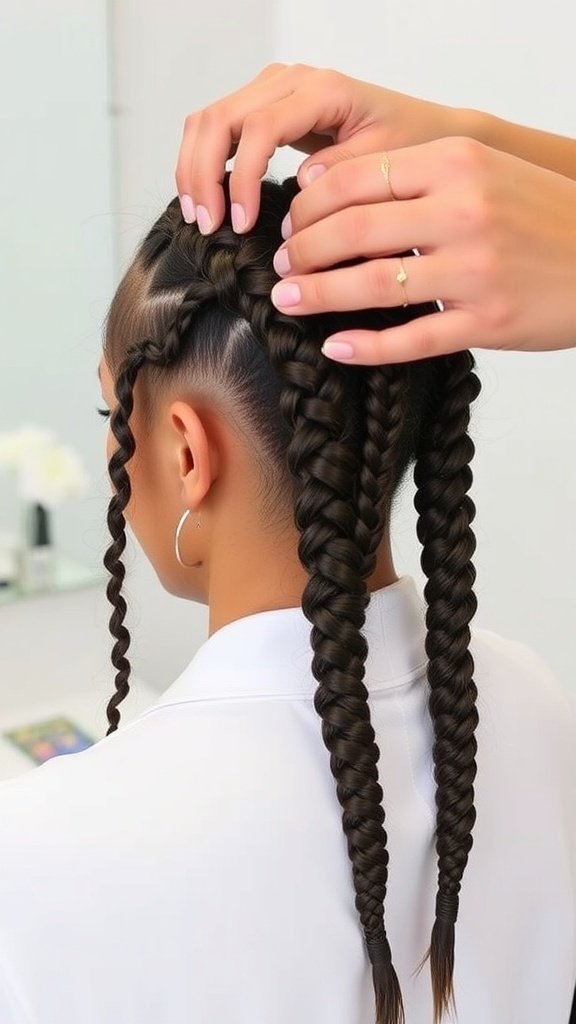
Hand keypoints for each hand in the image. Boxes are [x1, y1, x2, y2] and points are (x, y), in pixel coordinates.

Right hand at [175, 62, 464, 232]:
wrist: (425, 132)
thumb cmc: (411, 146)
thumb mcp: (388, 164)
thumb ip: (345, 172)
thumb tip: (299, 183)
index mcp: (322, 91)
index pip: (260, 128)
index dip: (243, 179)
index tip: (244, 226)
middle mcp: (290, 81)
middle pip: (220, 118)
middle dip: (204, 175)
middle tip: (209, 226)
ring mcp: (273, 91)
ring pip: (209, 120)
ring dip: (195, 170)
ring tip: (201, 219)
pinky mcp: (266, 107)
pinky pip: (218, 128)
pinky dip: (204, 164)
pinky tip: (207, 201)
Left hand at [269, 137, 575, 361]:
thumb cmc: (540, 214)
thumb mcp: (485, 171)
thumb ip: (418, 176)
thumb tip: (333, 189)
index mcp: (456, 163)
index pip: (357, 177)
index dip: (309, 204)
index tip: (288, 223)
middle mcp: (463, 212)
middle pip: (353, 229)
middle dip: (300, 250)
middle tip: (278, 267)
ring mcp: (474, 271)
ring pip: (372, 283)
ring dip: (317, 295)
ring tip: (287, 301)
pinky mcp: (486, 321)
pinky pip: (411, 338)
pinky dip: (365, 346)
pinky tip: (335, 346)